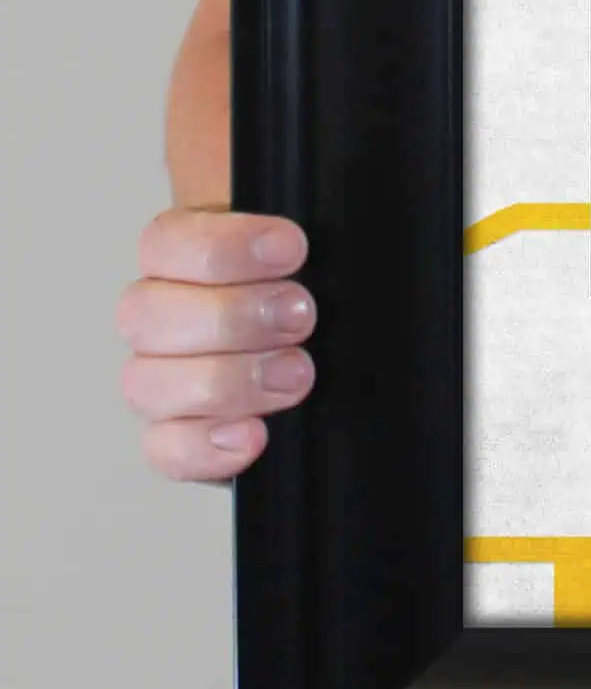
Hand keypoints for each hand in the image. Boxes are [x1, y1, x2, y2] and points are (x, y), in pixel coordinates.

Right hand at [116, 207, 317, 481]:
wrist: (345, 354)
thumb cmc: (326, 295)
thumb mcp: (324, 254)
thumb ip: (310, 240)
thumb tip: (298, 238)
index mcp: (186, 258)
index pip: (166, 242)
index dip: (223, 247)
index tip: (290, 248)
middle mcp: (164, 318)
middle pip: (146, 314)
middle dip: (230, 316)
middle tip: (300, 315)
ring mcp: (163, 381)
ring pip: (147, 384)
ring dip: (226, 381)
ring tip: (295, 374)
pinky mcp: (180, 439)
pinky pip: (165, 450)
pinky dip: (205, 447)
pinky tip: (253, 435)